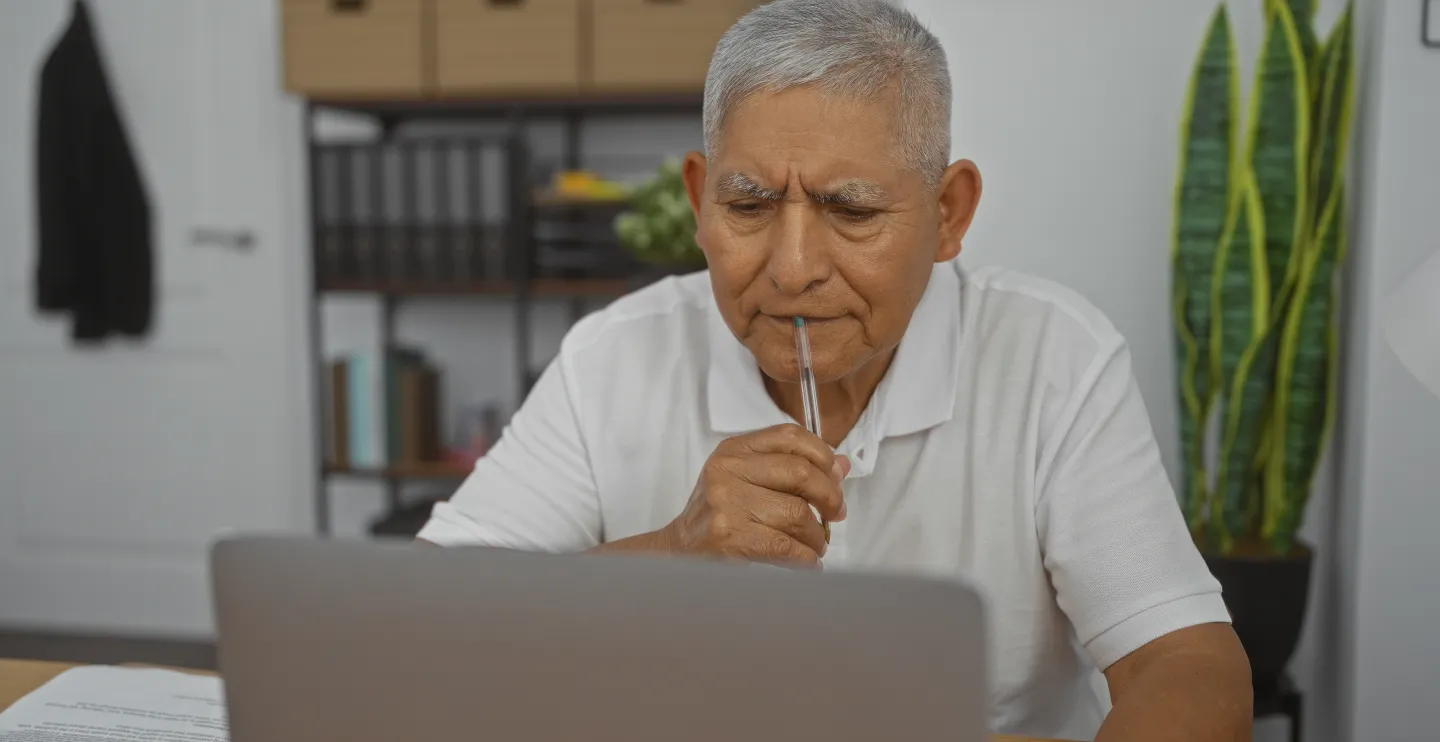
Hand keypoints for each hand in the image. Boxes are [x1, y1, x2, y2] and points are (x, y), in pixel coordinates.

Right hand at [662, 423, 849, 567]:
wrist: (678, 549)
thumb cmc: (720, 513)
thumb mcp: (748, 478)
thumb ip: (792, 467)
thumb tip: (842, 466)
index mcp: (734, 448)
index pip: (790, 436)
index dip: (822, 456)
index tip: (835, 478)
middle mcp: (728, 470)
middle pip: (800, 474)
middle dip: (830, 497)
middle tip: (836, 514)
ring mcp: (726, 503)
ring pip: (797, 514)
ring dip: (817, 535)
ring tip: (817, 544)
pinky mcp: (729, 537)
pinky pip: (785, 546)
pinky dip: (806, 558)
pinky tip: (809, 562)